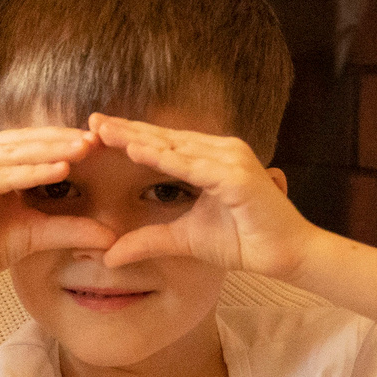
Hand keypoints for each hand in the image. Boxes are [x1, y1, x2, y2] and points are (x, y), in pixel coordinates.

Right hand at [0, 127, 112, 287]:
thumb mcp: (35, 232)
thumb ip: (68, 227)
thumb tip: (110, 238)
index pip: (30, 140)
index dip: (62, 139)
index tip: (98, 141)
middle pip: (26, 141)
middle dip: (62, 140)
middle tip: (96, 139)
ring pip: (17, 154)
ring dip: (52, 151)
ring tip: (83, 150)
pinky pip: (3, 175)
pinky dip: (32, 173)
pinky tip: (60, 170)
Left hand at [88, 114, 316, 281]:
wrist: (285, 255)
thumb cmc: (242, 241)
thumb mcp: (183, 239)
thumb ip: (149, 241)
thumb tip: (109, 256)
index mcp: (207, 158)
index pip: (161, 143)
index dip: (129, 137)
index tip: (95, 130)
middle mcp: (219, 151)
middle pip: (164, 138)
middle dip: (126, 130)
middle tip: (91, 120)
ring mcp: (230, 160)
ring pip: (175, 147)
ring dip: (139, 139)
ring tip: (106, 132)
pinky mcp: (238, 176)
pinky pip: (195, 166)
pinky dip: (167, 159)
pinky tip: (140, 152)